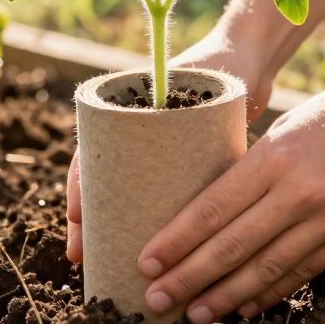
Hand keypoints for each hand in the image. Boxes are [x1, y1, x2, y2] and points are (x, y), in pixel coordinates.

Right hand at [65, 29, 272, 264]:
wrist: (247, 59)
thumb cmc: (220, 68)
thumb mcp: (200, 90)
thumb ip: (194, 113)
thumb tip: (179, 158)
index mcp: (128, 109)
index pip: (92, 149)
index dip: (81, 184)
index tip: (77, 216)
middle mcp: (134, 133)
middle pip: (102, 180)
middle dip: (89, 220)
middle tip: (79, 256)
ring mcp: (154, 150)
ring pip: (124, 195)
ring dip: (112, 229)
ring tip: (104, 264)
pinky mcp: (177, 165)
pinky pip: (156, 198)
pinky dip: (148, 225)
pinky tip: (148, 254)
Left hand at [134, 69, 324, 323]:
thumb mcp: (285, 129)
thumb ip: (253, 171)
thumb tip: (210, 214)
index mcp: (276, 156)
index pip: (213, 209)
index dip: (176, 241)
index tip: (145, 262)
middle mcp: (302, 192)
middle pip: (232, 246)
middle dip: (188, 277)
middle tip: (155, 298)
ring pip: (265, 269)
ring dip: (225, 296)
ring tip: (193, 313)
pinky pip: (302, 273)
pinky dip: (270, 293)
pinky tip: (244, 306)